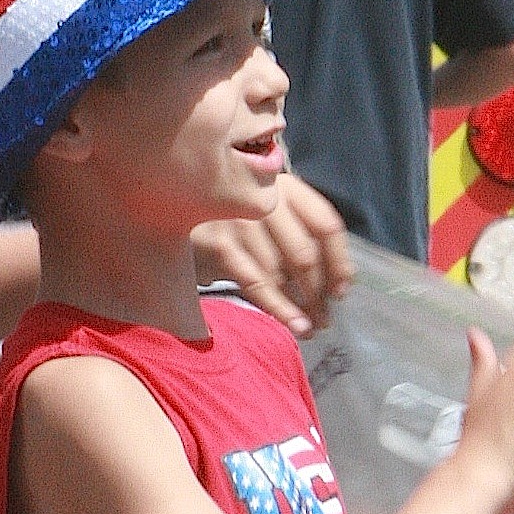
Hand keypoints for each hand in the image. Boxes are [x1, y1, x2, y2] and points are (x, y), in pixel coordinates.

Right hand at [191, 173, 352, 335]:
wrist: (171, 203)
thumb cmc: (227, 217)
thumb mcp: (265, 208)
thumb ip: (298, 232)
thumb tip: (337, 280)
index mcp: (284, 186)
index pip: (327, 225)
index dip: (340, 262)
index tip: (341, 290)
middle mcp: (264, 198)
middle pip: (306, 255)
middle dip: (319, 293)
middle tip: (324, 318)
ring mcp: (240, 220)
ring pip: (282, 274)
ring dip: (301, 307)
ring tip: (310, 326)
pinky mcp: (220, 244)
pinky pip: (258, 285)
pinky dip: (280, 310)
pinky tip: (295, 326)